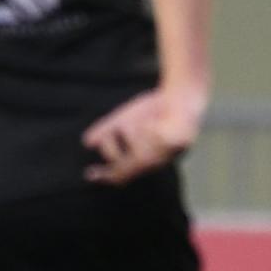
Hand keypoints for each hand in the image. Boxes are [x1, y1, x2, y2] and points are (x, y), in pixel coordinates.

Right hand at [82, 80, 207, 184]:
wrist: (180, 93)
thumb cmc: (152, 109)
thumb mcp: (124, 119)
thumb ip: (106, 130)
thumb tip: (86, 142)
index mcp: (144, 161)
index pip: (123, 176)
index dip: (106, 176)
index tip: (90, 173)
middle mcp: (159, 162)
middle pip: (130, 167)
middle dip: (118, 153)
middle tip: (115, 137)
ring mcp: (173, 155)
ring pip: (142, 154)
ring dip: (135, 135)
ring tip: (143, 122)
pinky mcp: (184, 142)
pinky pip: (159, 141)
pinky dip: (150, 131)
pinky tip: (153, 123)